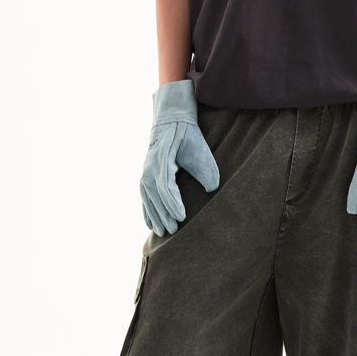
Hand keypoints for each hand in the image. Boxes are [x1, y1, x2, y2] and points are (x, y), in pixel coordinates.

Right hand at [140, 80, 219, 236]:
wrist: (170, 122)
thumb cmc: (187, 136)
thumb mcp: (199, 147)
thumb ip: (206, 168)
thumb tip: (212, 189)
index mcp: (162, 161)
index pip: (165, 186)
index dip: (172, 203)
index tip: (182, 217)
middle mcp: (149, 168)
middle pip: (155, 196)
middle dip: (164, 214)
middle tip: (174, 231)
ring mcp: (145, 172)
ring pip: (148, 199)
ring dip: (155, 216)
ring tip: (163, 233)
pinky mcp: (146, 176)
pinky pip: (144, 197)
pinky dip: (147, 211)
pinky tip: (151, 224)